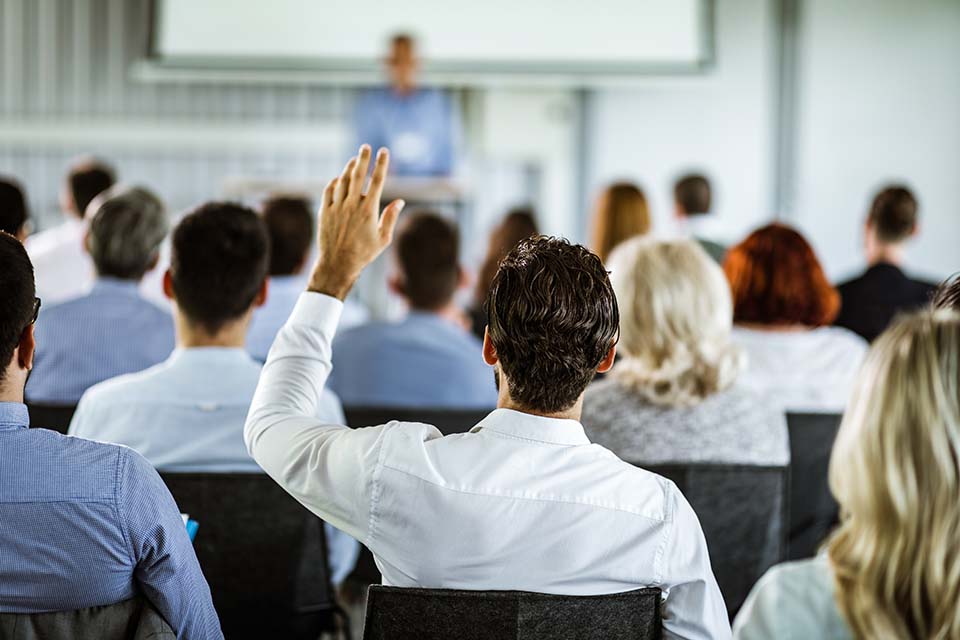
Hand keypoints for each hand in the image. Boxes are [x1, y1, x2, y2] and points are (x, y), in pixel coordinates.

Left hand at [308, 145, 404, 299]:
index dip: (381, 164)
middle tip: (366, 147)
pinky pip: (329, 190)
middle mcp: (352, 206)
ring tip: (354, 160)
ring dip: (348, 168)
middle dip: (363, 158)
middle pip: (358, 175)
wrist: (337, 264)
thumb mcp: (383, 239)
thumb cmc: (364, 253)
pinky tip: (339, 178)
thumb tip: (399, 201)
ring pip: (342, 180)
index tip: (384, 151)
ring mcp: (336, 207)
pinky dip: (335, 181)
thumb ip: (390, 217)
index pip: (377, 181)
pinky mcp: (325, 211)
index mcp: (369, 211)